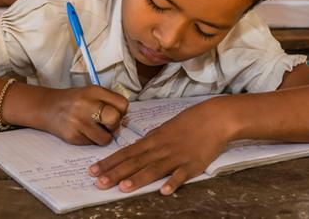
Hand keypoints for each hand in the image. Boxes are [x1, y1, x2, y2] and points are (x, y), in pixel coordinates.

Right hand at [42, 85, 128, 145]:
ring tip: (95, 129)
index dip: (122, 111)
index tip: (115, 112)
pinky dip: (91, 140)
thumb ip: (109, 102)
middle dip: (114, 125)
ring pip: (106, 138)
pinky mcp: (72, 136)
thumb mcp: (92, 93)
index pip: (122, 104)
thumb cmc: (75, 101)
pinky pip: (92, 144)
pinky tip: (83, 132)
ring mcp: (78, 122)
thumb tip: (126, 119)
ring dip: (104, 136)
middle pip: (115, 119)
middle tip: (107, 124)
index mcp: (94, 91)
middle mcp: (86, 105)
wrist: (47, 108)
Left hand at [89, 99, 231, 194]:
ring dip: (138, 178)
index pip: (127, 152)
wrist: (215, 118)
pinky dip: (172, 182)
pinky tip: (163, 191)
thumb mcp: (166, 128)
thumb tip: (136, 149)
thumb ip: (152, 140)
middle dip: (116, 173)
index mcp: (154, 139)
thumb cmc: (191, 122)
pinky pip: (181, 175)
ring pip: (154, 169)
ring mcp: (177, 157)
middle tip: (98, 183)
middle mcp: (161, 148)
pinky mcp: (193, 164)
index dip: (110, 162)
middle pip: (135, 162)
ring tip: (123, 188)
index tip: (93, 170)